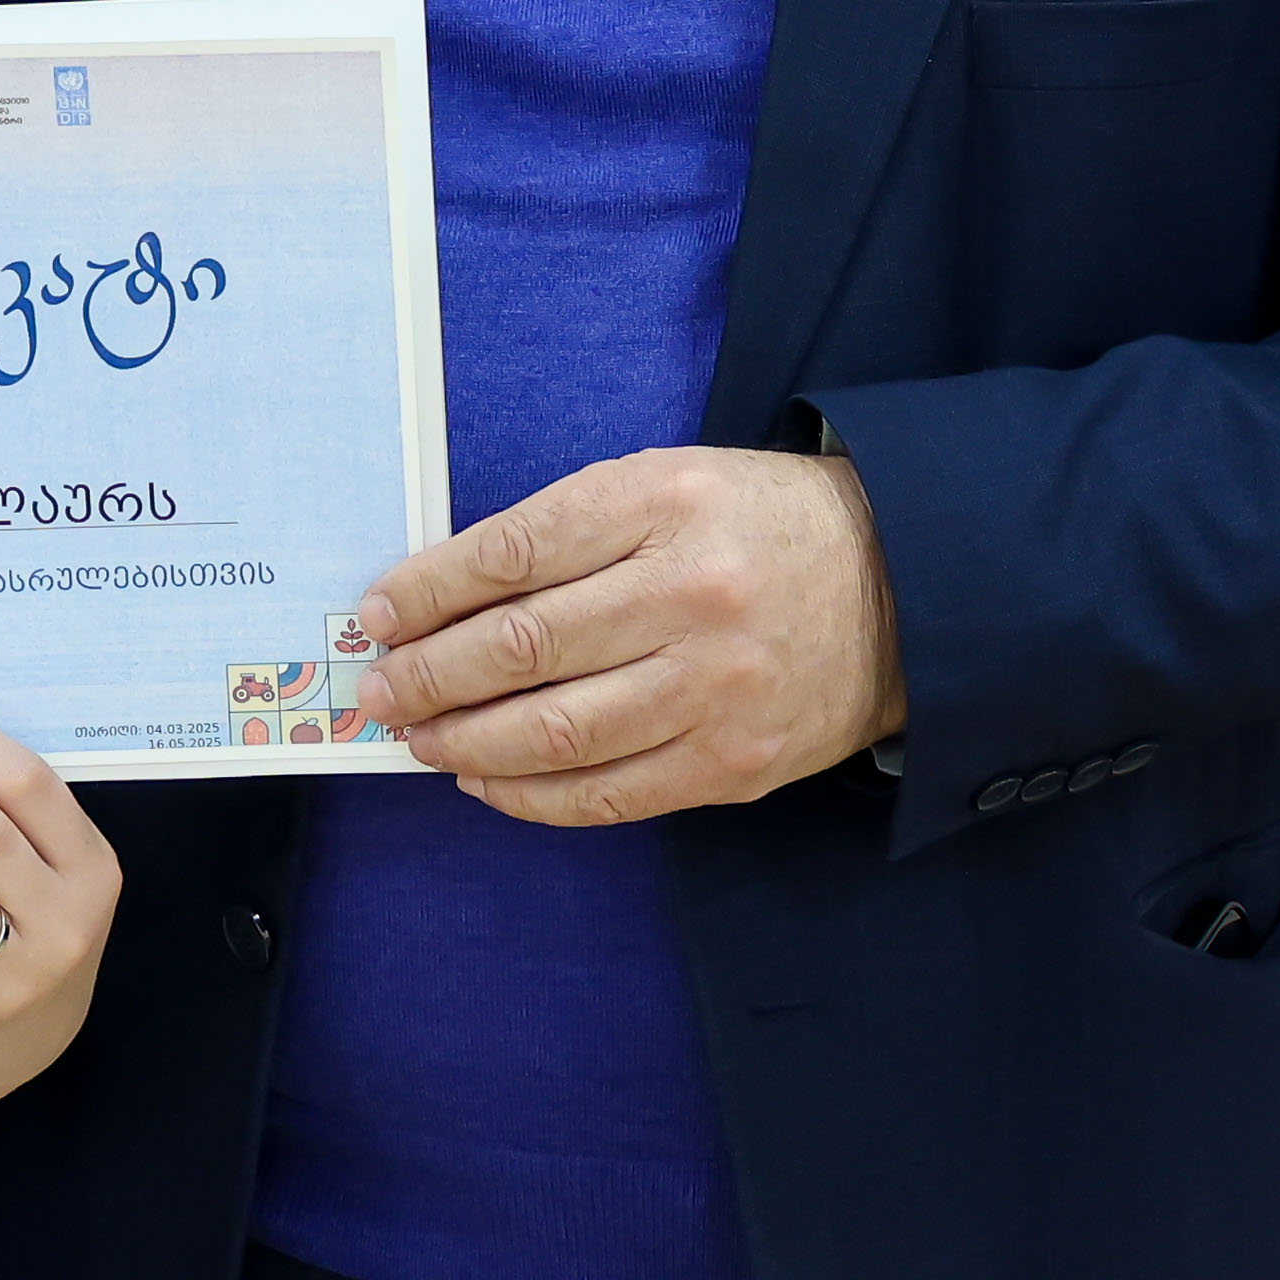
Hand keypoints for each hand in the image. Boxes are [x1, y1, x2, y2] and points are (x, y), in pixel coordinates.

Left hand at [354, 446, 902, 825]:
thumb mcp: (668, 483)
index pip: (511, 553)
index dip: (425, 592)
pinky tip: (485, 778)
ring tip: (415, 738)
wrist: (906, 588)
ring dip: (463, 742)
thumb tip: (442, 594)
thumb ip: (565, 530)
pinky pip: (608, 794)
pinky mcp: (733, 762)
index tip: (374, 615)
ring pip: (554, 733)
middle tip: (375, 690)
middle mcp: (689, 595)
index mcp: (664, 504)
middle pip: (521, 647)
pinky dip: (530, 795)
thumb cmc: (761, 526)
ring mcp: (715, 688)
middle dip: (426, 675)